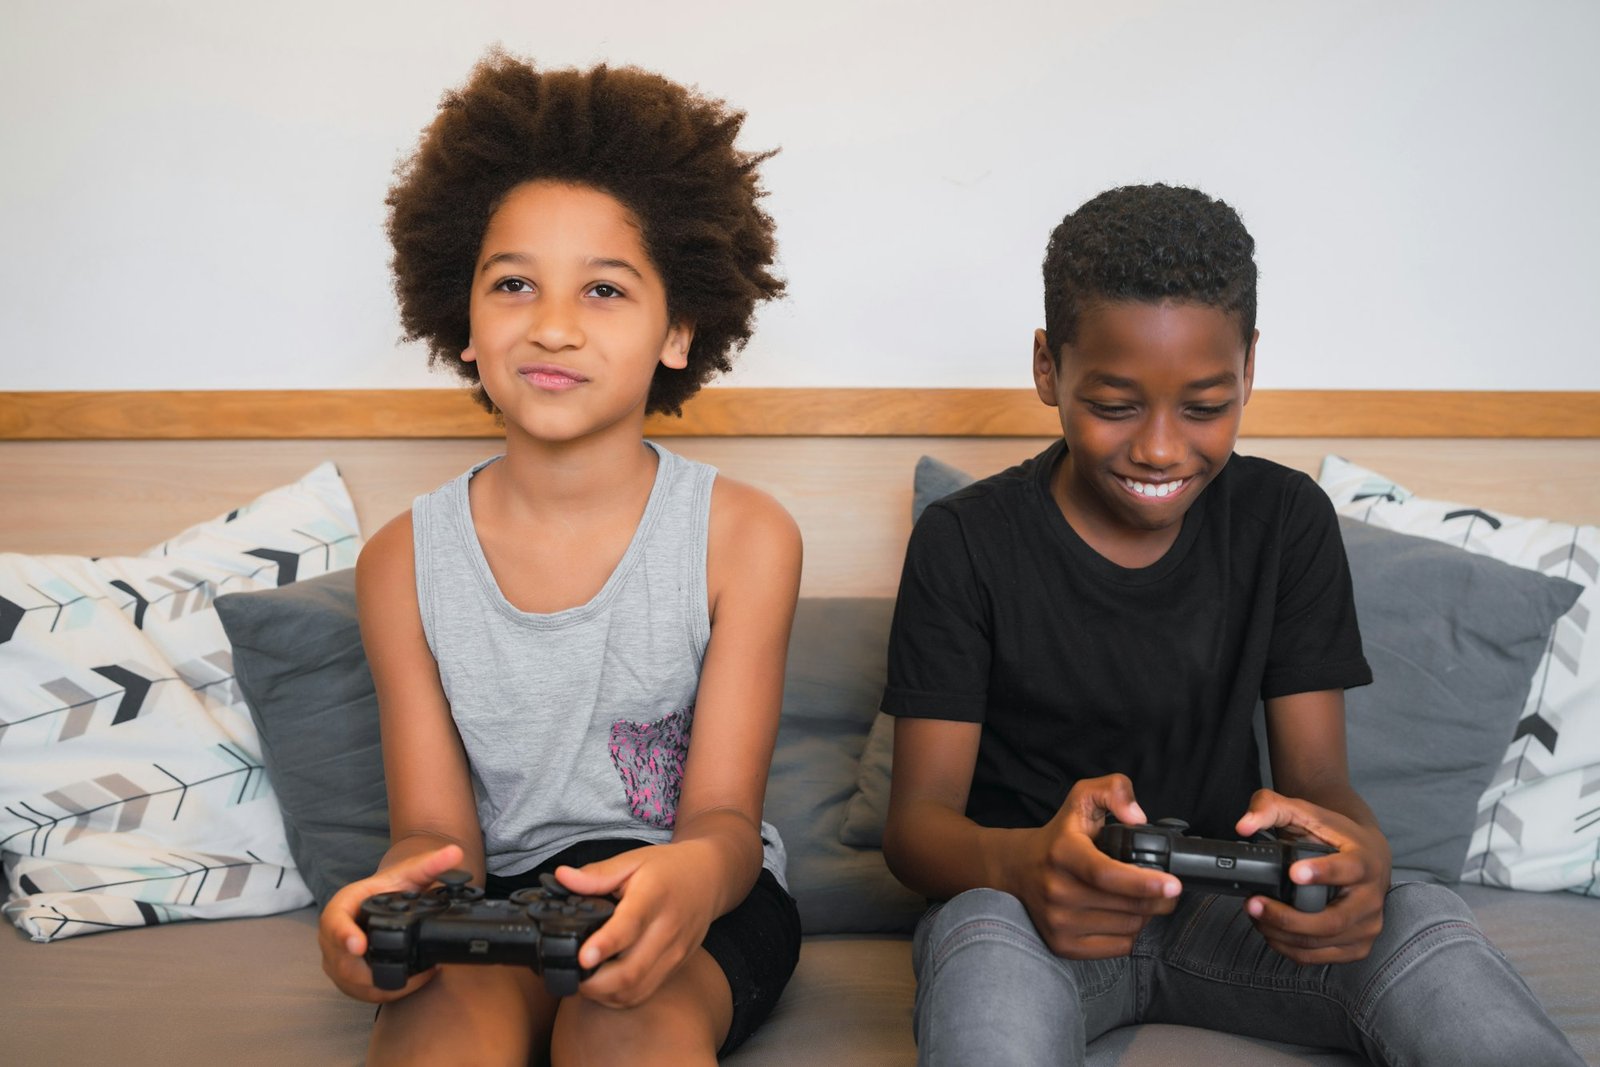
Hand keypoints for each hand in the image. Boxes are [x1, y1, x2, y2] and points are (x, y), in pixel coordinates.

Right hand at [317, 843, 464, 1001]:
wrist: (387, 899)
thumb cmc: (392, 886)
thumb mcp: (410, 873)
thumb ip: (431, 864)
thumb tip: (454, 853)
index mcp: (343, 905)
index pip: (334, 921)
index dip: (343, 935)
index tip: (359, 945)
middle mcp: (334, 935)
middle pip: (342, 961)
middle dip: (372, 973)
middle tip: (410, 973)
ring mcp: (339, 959)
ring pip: (353, 983)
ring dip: (386, 986)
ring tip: (421, 975)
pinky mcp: (349, 977)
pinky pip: (363, 993)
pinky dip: (389, 992)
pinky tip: (415, 982)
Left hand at [551, 841, 722, 1007]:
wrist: (710, 878)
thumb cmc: (669, 868)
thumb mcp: (633, 860)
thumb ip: (597, 874)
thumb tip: (561, 878)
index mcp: (654, 897)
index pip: (629, 926)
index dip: (604, 944)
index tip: (583, 956)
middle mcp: (667, 929)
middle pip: (630, 971)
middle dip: (592, 982)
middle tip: (568, 970)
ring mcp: (674, 953)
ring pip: (635, 990)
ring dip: (603, 993)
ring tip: (582, 978)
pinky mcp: (675, 967)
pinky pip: (644, 993)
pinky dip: (619, 996)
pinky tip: (604, 984)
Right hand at [1016, 774, 1181, 958]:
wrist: (1018, 869)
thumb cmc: (1060, 835)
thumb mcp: (1082, 798)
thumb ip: (1114, 790)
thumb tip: (1137, 817)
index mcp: (1063, 852)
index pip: (1106, 874)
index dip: (1144, 882)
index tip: (1173, 884)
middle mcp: (1056, 890)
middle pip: (1128, 905)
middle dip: (1158, 898)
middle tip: (1165, 888)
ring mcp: (1058, 922)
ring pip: (1128, 927)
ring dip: (1144, 914)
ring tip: (1136, 897)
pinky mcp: (1062, 946)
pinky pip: (1119, 947)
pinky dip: (1130, 933)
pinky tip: (1121, 914)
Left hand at [1235, 790, 1391, 963]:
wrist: (1366, 854)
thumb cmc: (1333, 835)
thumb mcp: (1303, 812)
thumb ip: (1270, 809)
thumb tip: (1242, 826)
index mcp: (1365, 860)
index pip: (1349, 869)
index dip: (1322, 873)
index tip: (1293, 873)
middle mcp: (1372, 897)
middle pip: (1332, 920)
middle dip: (1288, 918)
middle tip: (1254, 904)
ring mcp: (1367, 925)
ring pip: (1322, 942)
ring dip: (1282, 934)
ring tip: (1255, 914)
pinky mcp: (1357, 946)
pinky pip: (1320, 957)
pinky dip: (1290, 948)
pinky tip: (1271, 931)